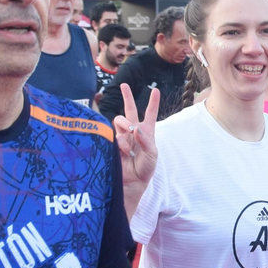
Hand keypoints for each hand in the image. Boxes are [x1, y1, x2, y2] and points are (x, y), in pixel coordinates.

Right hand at [113, 83, 160, 207]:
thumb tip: (136, 128)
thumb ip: (145, 141)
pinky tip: (124, 151)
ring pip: (119, 121)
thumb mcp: (152, 155)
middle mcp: (133, 132)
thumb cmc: (145, 169)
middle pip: (129, 110)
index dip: (153, 102)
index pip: (150, 114)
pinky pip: (113, 135)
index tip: (155, 90)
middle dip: (127, 96)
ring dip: (125, 126)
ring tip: (129, 139)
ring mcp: (121, 136)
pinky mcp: (111, 142)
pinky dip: (120, 141)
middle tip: (124, 85)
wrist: (132, 182)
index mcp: (146, 132)